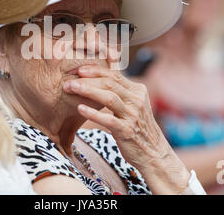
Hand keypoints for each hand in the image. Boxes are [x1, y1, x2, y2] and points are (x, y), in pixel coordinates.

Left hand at [63, 65, 189, 193]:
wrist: (153, 153)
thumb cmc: (138, 128)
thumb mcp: (133, 106)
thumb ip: (121, 92)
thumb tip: (101, 79)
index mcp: (138, 91)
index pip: (115, 75)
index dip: (96, 71)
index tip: (79, 70)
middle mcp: (137, 100)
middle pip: (110, 83)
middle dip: (88, 80)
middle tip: (69, 80)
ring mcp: (133, 115)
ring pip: (109, 97)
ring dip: (88, 91)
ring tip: (71, 89)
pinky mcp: (127, 131)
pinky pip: (108, 119)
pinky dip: (93, 113)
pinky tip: (79, 109)